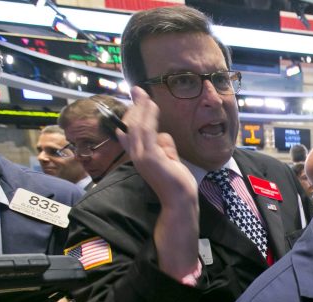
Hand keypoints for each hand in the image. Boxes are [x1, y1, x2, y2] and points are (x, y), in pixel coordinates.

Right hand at [120, 86, 198, 279]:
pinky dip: (148, 117)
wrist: (180, 200)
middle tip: (137, 89)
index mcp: (141, 157)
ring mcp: (141, 157)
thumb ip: (166, 146)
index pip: (131, 133)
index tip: (136, 101)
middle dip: (135, 106)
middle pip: (132, 126)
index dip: (132, 116)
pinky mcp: (149, 157)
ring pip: (137, 126)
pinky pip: (146, 131)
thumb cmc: (178, 183)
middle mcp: (137, 156)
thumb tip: (163, 134)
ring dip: (141, 108)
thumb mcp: (171, 159)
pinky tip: (152, 105)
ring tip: (144, 93)